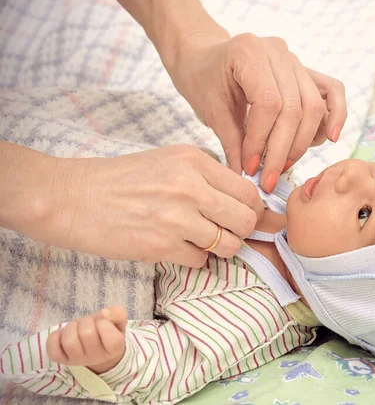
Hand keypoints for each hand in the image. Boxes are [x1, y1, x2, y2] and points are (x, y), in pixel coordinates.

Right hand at [44, 145, 262, 266]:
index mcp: (195, 161)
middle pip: (246, 219)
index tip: (244, 216)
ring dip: (219, 249)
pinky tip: (176, 247)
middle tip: (227, 232)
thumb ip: (207, 177)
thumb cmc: (121, 179)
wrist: (73, 197)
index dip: (253, 209)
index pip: (248, 191)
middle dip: (241, 231)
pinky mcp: (161, 246)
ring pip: (229, 245)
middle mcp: (190, 187)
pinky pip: (200, 261)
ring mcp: (176, 217)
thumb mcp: (169, 161)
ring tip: (200, 241)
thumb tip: (244, 202)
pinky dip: (193, 259)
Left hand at [47, 306, 127, 373]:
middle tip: (89, 323)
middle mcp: (95, 358)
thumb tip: (105, 313)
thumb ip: (117, 313)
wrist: (97, 348)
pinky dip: (55, 336)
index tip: (103, 323)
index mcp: (113, 349)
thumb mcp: (118, 321)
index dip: (104, 323)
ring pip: (69, 341)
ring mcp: (76, 361)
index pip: (109, 336)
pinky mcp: (60, 360)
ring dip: (72, 327)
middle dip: (87, 322)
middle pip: (87, 334)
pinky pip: (52, 348)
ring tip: (77, 327)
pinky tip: (63, 335)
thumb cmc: (108, 331)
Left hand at [164, 32, 347, 191]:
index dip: (261, 141)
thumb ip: (232, 142)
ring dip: (301, 143)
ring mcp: (295, 60)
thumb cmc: (204, 81)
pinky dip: (336, 114)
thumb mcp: (212, 111)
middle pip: (294, 108)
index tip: (250, 168)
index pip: (268, 103)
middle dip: (282, 150)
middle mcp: (278, 50)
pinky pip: (332, 90)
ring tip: (284, 166)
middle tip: (269, 178)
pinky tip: (331, 137)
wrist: (206, 59)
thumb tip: (247, 177)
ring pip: (313, 107)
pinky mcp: (306, 71)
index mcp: (249, 51)